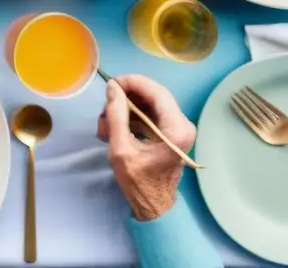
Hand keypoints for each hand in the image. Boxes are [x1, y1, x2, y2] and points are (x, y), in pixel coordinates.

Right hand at [96, 75, 196, 221]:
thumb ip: (116, 116)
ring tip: (106, 126)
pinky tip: (115, 129)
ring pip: (149, 103)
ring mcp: (178, 127)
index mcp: (177, 129)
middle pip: (152, 95)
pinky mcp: (171, 132)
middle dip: (126, 98)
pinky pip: (150, 113)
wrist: (154, 206)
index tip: (111, 84)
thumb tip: (113, 87)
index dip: (133, 82)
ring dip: (126, 108)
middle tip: (105, 109)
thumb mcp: (121, 149)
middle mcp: (183, 124)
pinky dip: (131, 117)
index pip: (156, 91)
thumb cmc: (139, 182)